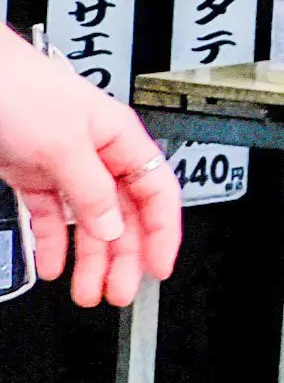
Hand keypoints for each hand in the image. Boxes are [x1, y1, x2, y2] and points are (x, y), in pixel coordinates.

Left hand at [0, 27, 182, 309]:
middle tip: (117, 292)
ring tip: (86, 291)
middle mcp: (97, 154)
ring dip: (89, 258)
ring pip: (87, 221)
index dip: (163, 231)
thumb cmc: (21, 90)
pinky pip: (50, 217)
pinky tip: (54, 266)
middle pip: (122, 214)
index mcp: (120, 139)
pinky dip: (53, 244)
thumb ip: (91, 190)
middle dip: (122, 257)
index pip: (156, 191)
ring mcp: (64, 165)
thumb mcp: (63, 144)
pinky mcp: (33, 173)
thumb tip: (114, 228)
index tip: (158, 268)